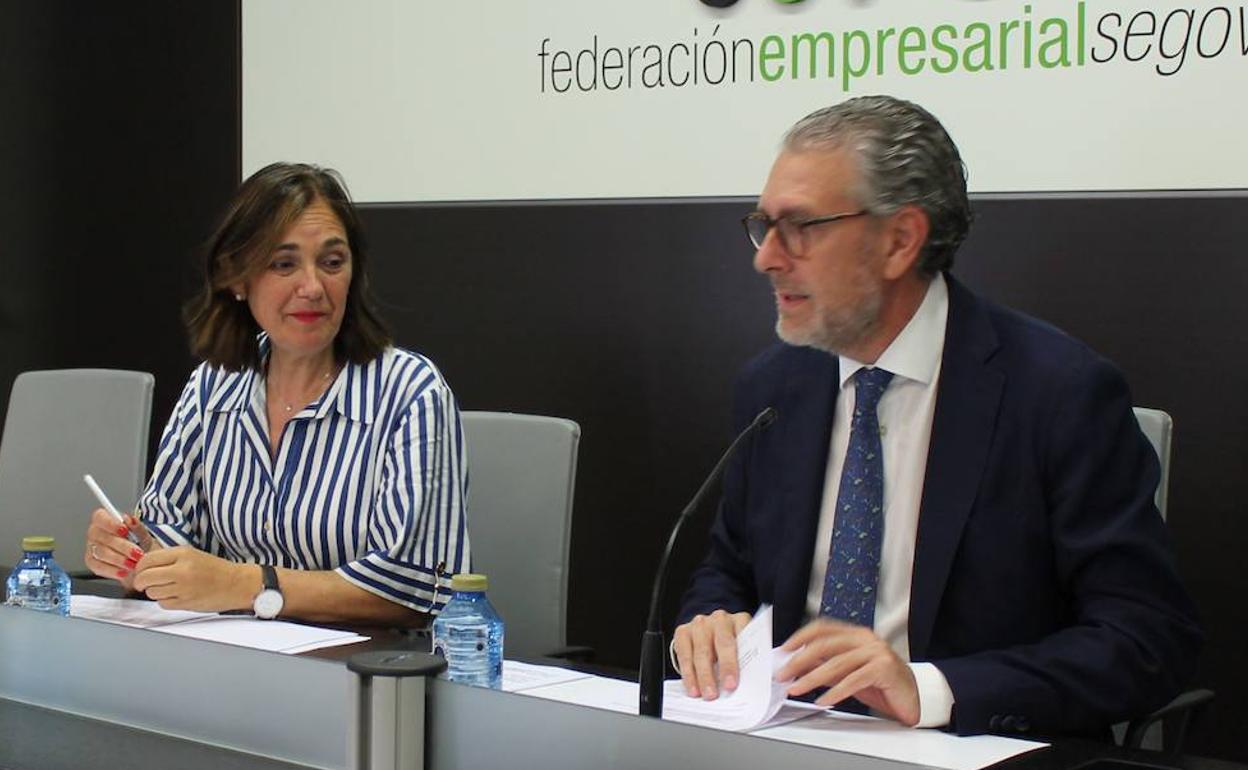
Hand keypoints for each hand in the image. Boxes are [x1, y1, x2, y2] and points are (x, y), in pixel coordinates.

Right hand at [84, 508, 156, 588]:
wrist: (139, 560)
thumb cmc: (139, 543)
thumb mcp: (143, 534)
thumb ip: (137, 527)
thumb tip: (132, 520)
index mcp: (104, 519)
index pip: (100, 517)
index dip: (111, 524)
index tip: (125, 530)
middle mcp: (95, 532)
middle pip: (103, 537)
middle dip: (123, 546)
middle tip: (138, 553)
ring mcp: (91, 547)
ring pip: (102, 553)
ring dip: (120, 560)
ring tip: (134, 564)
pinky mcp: (92, 562)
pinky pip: (99, 567)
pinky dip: (113, 570)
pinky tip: (124, 571)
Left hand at [131, 546, 254, 611]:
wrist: (236, 584)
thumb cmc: (215, 569)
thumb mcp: (192, 555)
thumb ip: (169, 558)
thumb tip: (143, 565)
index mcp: (183, 554)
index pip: (147, 560)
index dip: (139, 567)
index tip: (140, 570)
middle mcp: (181, 571)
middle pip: (145, 578)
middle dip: (140, 582)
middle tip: (143, 582)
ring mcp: (183, 588)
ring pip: (151, 592)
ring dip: (154, 591)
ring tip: (167, 588)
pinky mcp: (185, 603)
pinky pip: (162, 603)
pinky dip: (165, 601)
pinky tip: (176, 596)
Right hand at [672, 609, 751, 699]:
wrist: (709, 629)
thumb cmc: (731, 644)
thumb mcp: (744, 647)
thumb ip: (749, 659)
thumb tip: (754, 684)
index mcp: (740, 620)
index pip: (742, 638)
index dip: (738, 661)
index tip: (734, 683)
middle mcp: (720, 619)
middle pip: (721, 644)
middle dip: (723, 668)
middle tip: (723, 690)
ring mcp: (700, 624)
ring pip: (701, 651)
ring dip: (703, 676)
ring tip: (707, 694)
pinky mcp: (683, 631)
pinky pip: (684, 655)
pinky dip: (688, 674)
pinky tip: (693, 688)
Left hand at [777, 618, 919, 725]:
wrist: (914, 698)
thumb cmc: (881, 685)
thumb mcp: (848, 673)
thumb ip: (827, 666)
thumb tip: (798, 666)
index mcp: (856, 634)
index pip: (823, 628)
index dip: (801, 636)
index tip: (784, 649)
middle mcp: (866, 639)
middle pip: (825, 645)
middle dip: (799, 660)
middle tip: (783, 674)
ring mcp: (876, 652)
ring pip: (836, 663)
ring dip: (811, 678)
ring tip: (796, 689)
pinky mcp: (884, 669)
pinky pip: (853, 680)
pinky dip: (835, 692)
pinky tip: (822, 700)